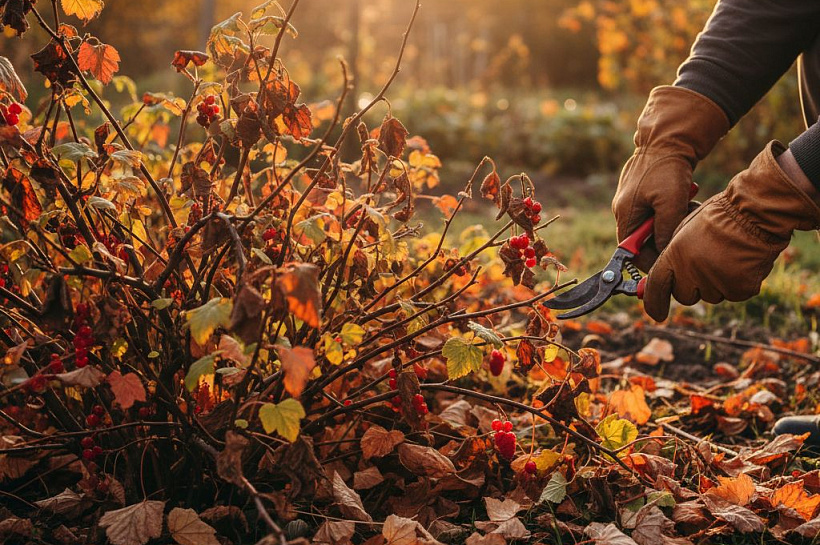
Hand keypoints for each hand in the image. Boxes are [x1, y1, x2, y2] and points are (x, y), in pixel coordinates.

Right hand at [613, 86, 728, 270]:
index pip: (630, 251)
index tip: (670, 262)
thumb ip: (665, 232)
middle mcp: (624, 210)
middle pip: (642, 240)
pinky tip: (686, 200)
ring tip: (689, 210)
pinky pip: (657, 212)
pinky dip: (672, 211)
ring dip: (671, 224)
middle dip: (665, 239)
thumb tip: (664, 256)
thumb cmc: (667, 169)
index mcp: (624, 214)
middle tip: (685, 232)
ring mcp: (633, 201)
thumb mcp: (670, 204)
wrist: (668, 137)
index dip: (649, 261)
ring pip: (652, 226)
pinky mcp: (644, 192)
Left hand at [644, 142, 819, 320]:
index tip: (656, 314)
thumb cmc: (720, 216)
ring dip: (715, 283)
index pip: (656, 287)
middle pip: (685, 296)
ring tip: (727, 257)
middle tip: (704, 265)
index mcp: (674, 255)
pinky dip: (737, 283)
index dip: (654, 303)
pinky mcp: (740, 289)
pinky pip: (734, 294)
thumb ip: (672, 257)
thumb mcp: (685, 231)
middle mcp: (692, 273)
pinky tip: (743, 262)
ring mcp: (717, 283)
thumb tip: (666, 278)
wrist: (756, 213)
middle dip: (692, 286)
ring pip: (711, 295)